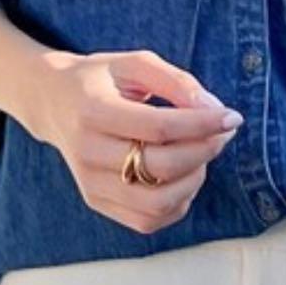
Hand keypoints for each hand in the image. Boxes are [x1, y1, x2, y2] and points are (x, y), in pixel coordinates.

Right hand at [16, 47, 243, 234]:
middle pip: (161, 166)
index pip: (159, 128)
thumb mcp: (135, 64)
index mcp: (93, 111)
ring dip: (194, 179)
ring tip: (201, 153)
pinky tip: (183, 175)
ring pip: (157, 203)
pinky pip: (148, 220)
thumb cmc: (100, 79)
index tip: (232, 117)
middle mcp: (88, 153)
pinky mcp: (97, 202)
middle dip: (204, 150)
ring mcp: (90, 184)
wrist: (53, 103)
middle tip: (222, 131)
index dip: (203, 124)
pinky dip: (177, 202)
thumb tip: (215, 110)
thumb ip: (177, 81)